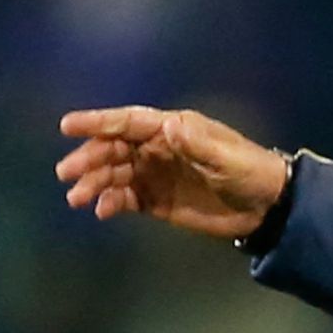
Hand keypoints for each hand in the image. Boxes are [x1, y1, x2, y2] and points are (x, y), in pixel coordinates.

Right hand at [55, 106, 288, 236]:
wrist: (266, 208)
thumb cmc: (248, 173)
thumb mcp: (226, 158)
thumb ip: (197, 144)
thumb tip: (169, 126)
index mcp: (173, 129)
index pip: (128, 122)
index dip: (98, 122)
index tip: (68, 126)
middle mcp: (158, 148)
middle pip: (114, 148)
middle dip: (89, 158)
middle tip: (66, 173)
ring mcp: (155, 174)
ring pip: (115, 174)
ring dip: (93, 183)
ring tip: (76, 198)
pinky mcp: (157, 201)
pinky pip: (126, 198)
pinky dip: (111, 203)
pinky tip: (101, 210)